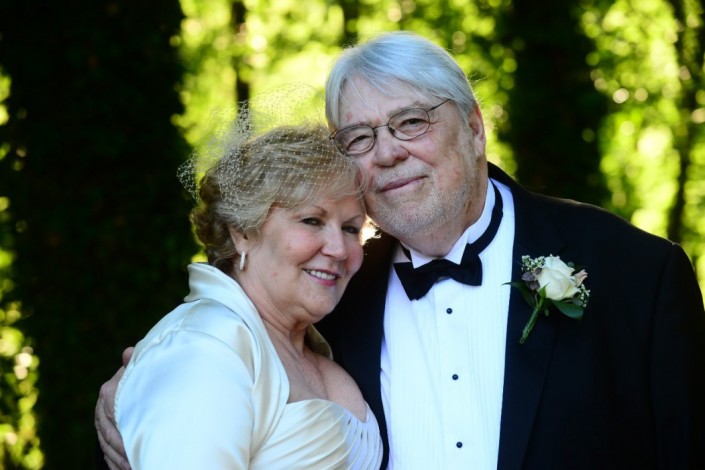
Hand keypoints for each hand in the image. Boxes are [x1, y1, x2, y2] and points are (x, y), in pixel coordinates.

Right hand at [95, 347, 133, 469]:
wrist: (128, 384)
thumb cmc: (138, 377)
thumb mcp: (137, 371)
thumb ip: (134, 363)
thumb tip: (128, 351)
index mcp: (108, 393)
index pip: (113, 417)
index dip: (123, 434)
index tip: (136, 445)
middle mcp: (101, 409)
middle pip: (109, 436)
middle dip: (123, 452)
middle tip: (136, 462)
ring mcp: (100, 423)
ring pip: (106, 447)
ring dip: (119, 461)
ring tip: (134, 467)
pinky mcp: (102, 434)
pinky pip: (105, 453)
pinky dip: (114, 464)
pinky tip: (125, 469)